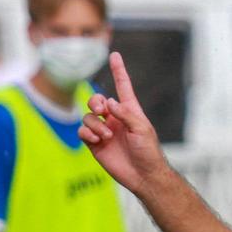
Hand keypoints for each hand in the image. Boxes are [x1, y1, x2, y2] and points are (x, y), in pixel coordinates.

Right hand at [79, 52, 173, 193]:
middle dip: (94, 102)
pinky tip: (97, 141)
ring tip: (106, 136)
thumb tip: (109, 102)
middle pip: (96, 100)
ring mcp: (104, 131)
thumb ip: (125, 113)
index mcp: (130, 112)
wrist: (144, 176)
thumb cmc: (148, 152)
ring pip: (87, 117)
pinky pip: (82, 131)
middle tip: (100, 111)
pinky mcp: (95, 144)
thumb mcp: (142, 129)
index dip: (118, 71)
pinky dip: (86, 133)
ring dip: (94, 124)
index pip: (123, 87)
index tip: (115, 55)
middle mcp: (115, 119)